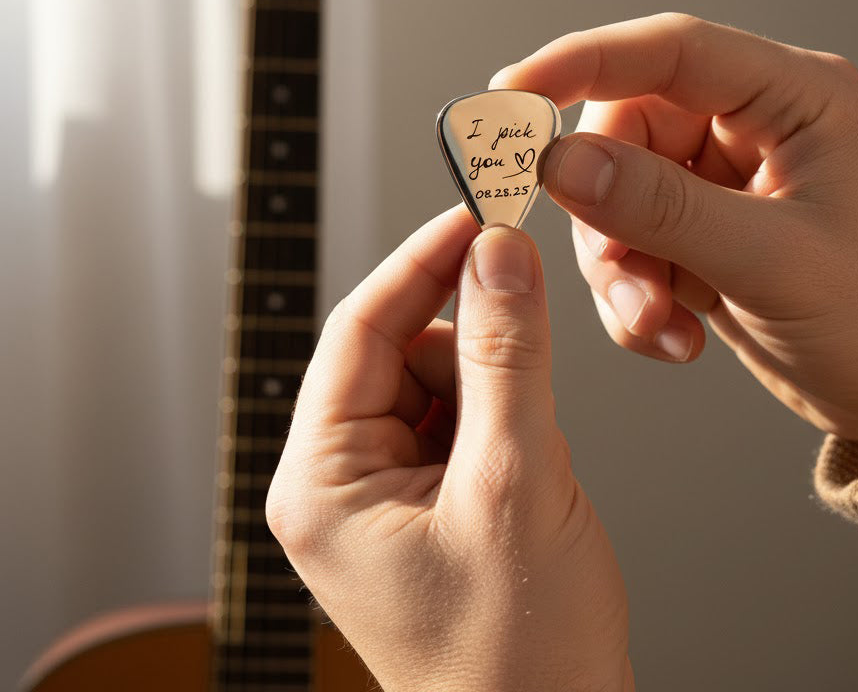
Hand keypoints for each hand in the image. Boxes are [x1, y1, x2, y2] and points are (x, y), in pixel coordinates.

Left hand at [267, 207, 632, 691]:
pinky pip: (463, 415)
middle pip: (400, 348)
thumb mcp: (514, 484)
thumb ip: (509, 357)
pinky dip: (504, 411)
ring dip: (495, 380)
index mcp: (322, 481)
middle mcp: (341, 481)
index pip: (359, 329)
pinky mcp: (430, 498)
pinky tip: (530, 457)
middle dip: (470, 331)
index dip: (421, 262)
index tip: (477, 212)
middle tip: (527, 301)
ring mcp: (386, 492)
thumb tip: (501, 254)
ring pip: (440, 378)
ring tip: (532, 444)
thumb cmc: (517, 659)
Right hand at [492, 14, 857, 462]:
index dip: (580, 61)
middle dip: (606, 211)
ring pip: (615, 193)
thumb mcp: (772, 261)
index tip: (511, 95)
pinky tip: (674, 333)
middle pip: (625, 131)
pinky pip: (630, 243)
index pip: (669, 50)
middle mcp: (751, 126)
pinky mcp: (700, 231)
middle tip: (615, 271)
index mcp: (793, 98)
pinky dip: (633, 293)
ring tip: (654, 319)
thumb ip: (662, 207)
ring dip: (619, 265)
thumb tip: (562, 163)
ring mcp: (721, 181)